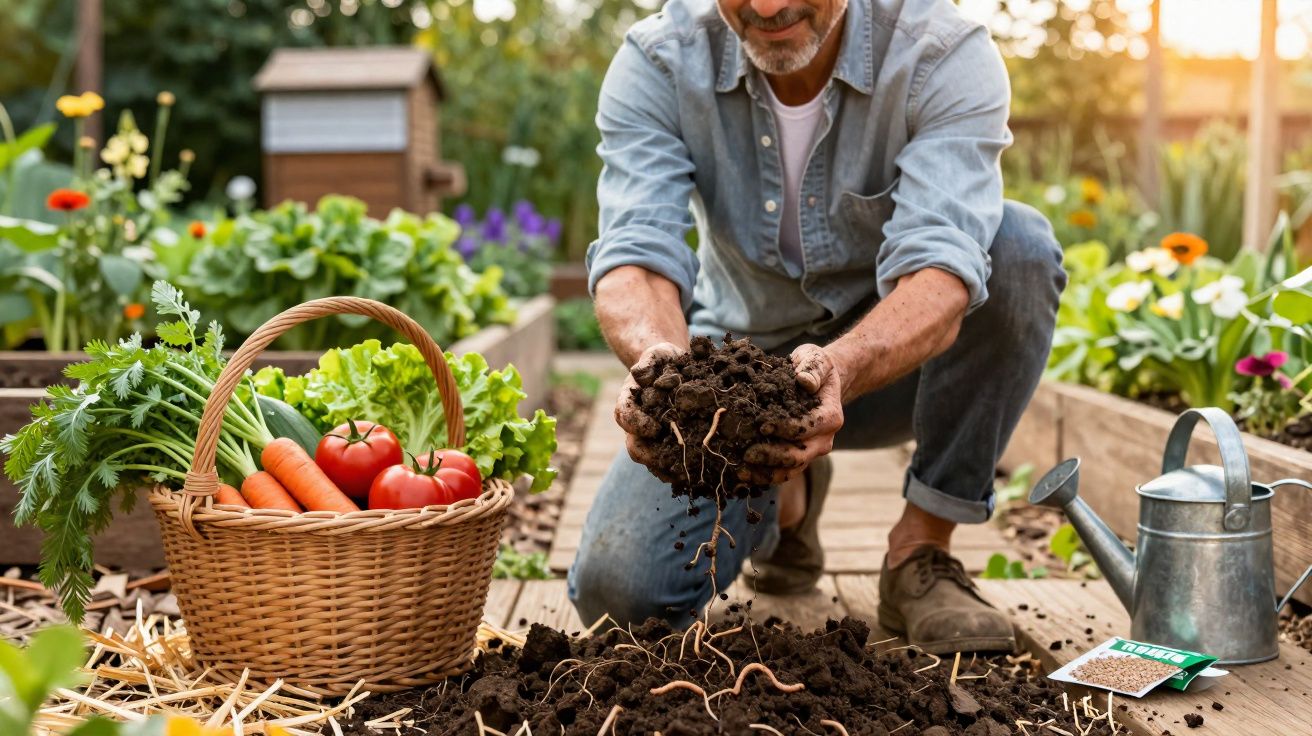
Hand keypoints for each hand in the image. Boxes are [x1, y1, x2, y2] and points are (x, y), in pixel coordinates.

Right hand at [615, 342, 683, 479]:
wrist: (674, 369)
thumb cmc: (663, 360)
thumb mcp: (656, 354)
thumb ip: (648, 361)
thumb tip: (641, 373)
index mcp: (629, 403)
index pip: (625, 416)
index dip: (636, 424)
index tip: (654, 428)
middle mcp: (637, 425)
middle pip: (635, 447)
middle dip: (649, 456)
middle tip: (668, 461)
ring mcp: (653, 438)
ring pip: (652, 460)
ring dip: (666, 469)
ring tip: (684, 474)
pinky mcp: (671, 443)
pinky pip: (671, 462)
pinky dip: (682, 469)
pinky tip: (698, 473)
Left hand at [738, 344, 843, 484]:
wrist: (822, 381)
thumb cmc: (815, 367)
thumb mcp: (816, 359)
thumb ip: (813, 368)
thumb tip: (804, 381)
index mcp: (830, 416)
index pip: (807, 427)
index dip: (786, 428)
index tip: (763, 424)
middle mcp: (824, 439)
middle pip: (799, 455)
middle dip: (772, 456)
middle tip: (746, 453)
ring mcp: (812, 451)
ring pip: (791, 470)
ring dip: (766, 473)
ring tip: (740, 472)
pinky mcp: (800, 457)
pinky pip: (784, 472)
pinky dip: (764, 475)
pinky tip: (743, 474)